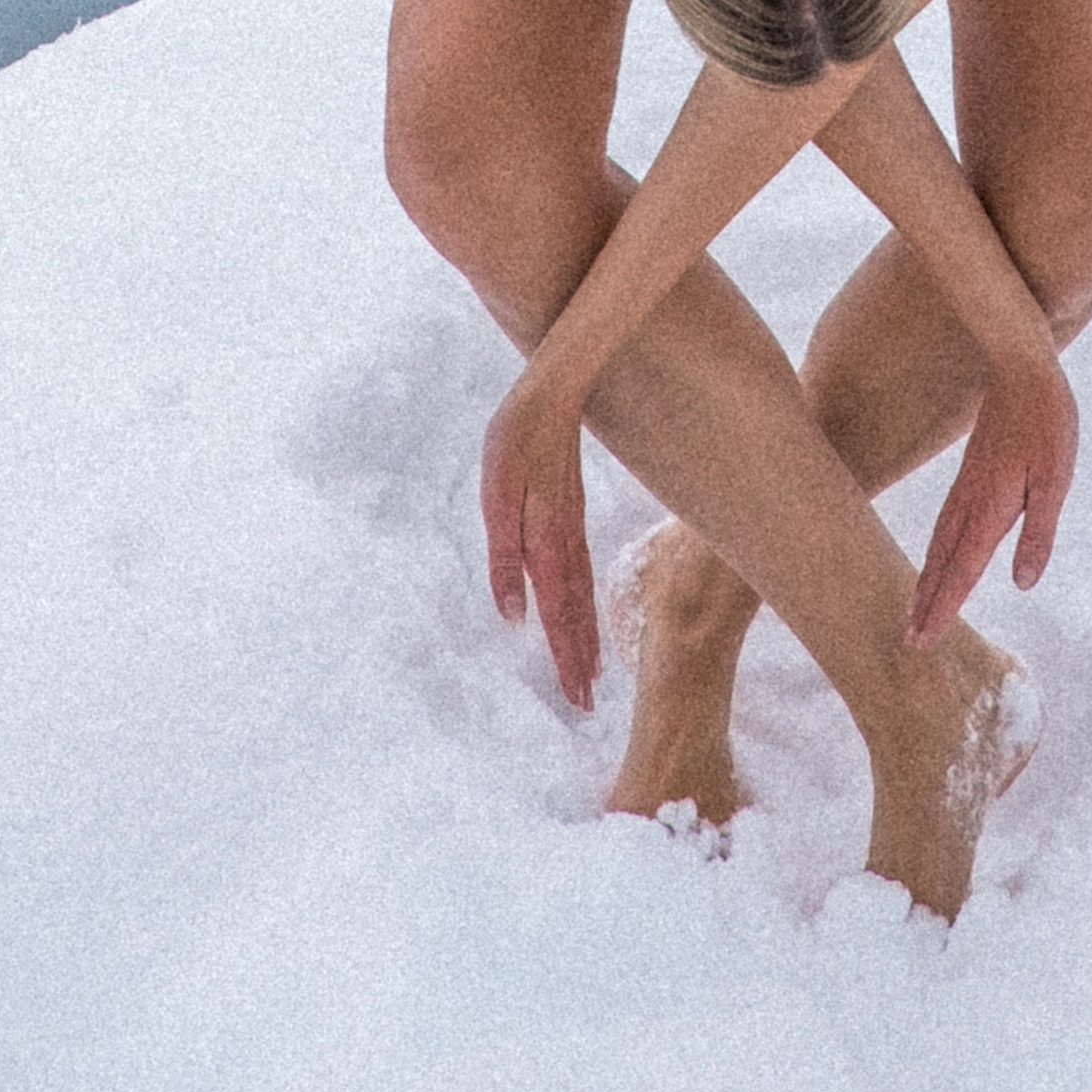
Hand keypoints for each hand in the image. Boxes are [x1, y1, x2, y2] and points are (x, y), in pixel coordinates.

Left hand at [481, 364, 601, 706]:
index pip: (560, 616)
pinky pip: (582, 569)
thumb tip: (513, 618)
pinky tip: (583, 606)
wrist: (555, 386)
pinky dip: (586, 599)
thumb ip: (506, 557)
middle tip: (586, 705)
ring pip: (582, 593)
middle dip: (580, 660)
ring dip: (586, 634)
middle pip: (576, 613)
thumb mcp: (498, 494)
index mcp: (548, 544)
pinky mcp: (570, 511)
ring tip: (593, 671)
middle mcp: (566, 541)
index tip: (578, 700)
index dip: (567, 659)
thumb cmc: (518, 436)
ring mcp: (572, 526)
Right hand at [908, 348, 1076, 645]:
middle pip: (942, 560)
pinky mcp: (973, 469)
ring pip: (940, 539)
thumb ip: (1037, 531)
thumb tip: (1022, 582)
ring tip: (916, 602)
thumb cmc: (1046, 421)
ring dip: (928, 575)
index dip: (943, 606)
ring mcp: (969, 482)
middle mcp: (971, 499)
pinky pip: (947, 520)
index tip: (922, 639)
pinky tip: (939, 550)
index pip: (962, 569)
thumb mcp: (1054, 480)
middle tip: (910, 637)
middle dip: (926, 599)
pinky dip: (936, 547)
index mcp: (990, 506)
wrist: (1021, 363)